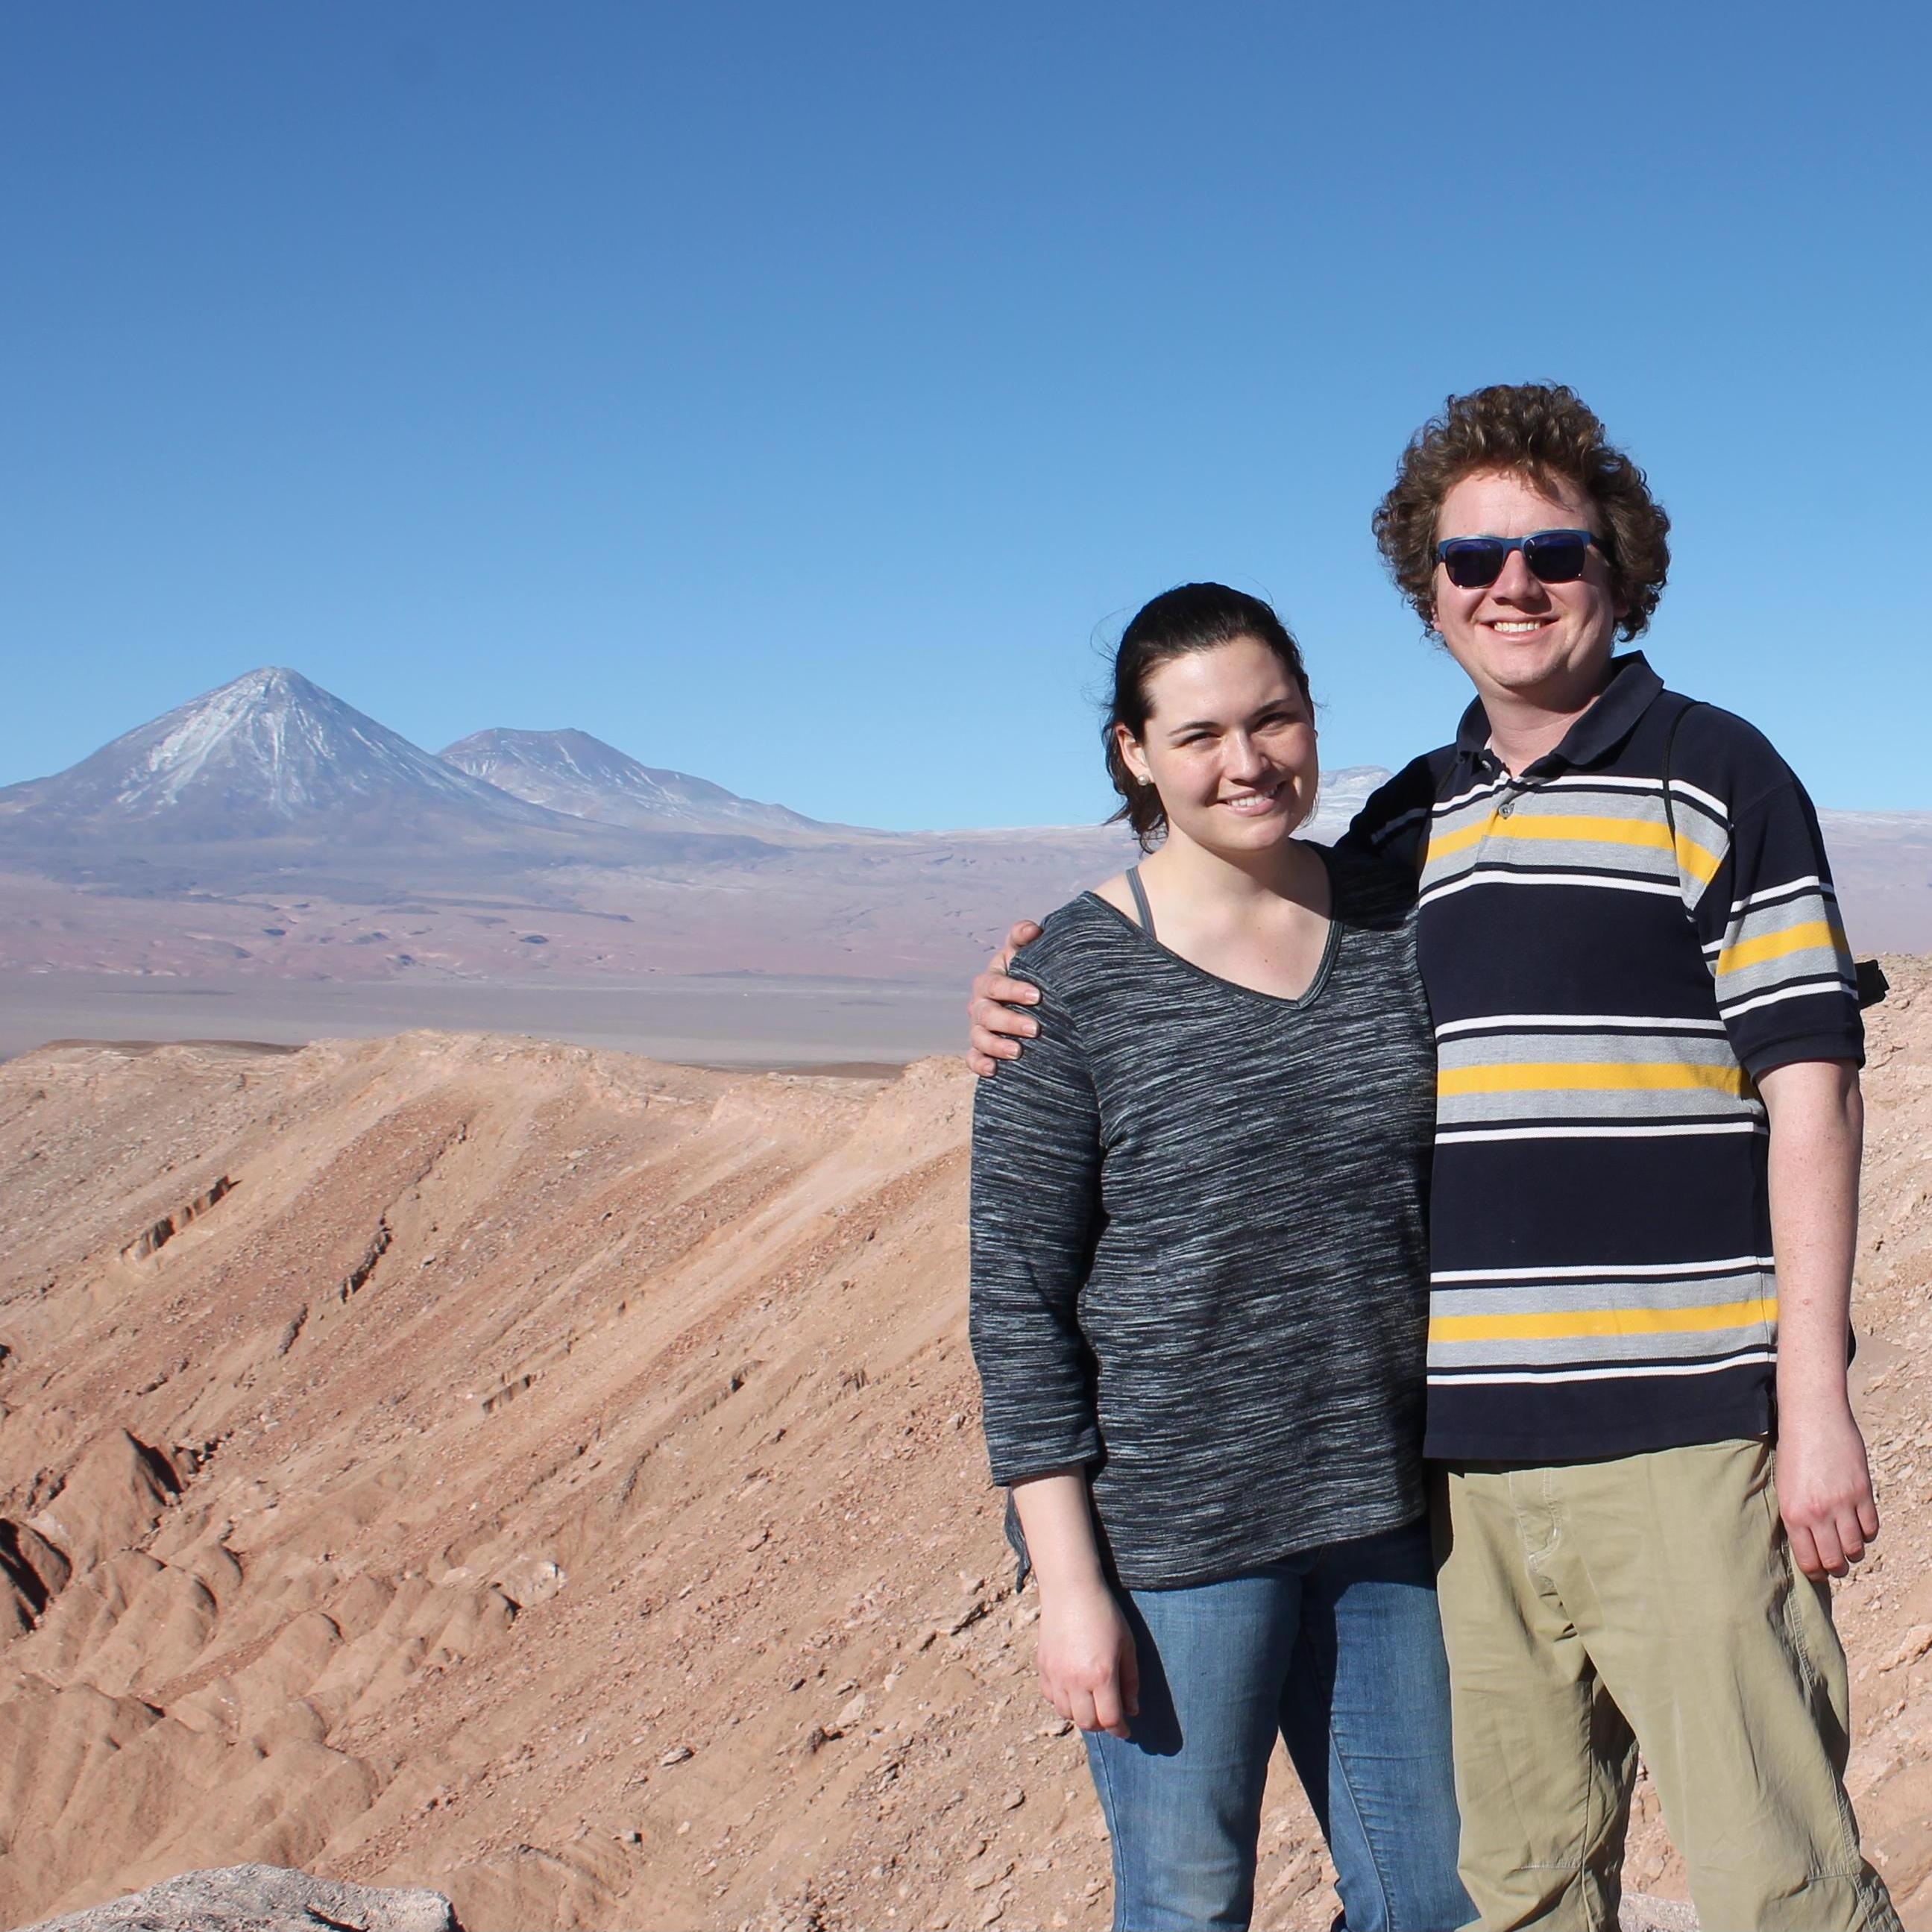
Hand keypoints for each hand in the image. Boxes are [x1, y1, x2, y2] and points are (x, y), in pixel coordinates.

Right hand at [965, 919, 1043, 1076]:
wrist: (1033, 1002)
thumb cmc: (1030, 974)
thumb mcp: (1027, 954)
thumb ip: (1025, 937)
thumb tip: (1032, 929)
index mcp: (991, 980)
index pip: (995, 984)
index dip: (1013, 989)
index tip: (1037, 995)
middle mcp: (980, 1004)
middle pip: (987, 1013)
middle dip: (1009, 1021)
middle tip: (1035, 1029)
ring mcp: (978, 1028)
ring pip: (978, 1037)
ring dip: (995, 1045)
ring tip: (1018, 1052)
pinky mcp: (980, 1049)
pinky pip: (972, 1058)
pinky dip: (979, 1064)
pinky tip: (994, 1070)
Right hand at [1035, 1576, 1139, 1738]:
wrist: (1070, 1589)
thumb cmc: (1105, 1614)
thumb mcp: (1127, 1646)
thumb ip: (1131, 1681)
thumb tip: (1133, 1710)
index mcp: (1102, 1676)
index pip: (1110, 1719)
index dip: (1120, 1729)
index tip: (1126, 1730)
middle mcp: (1076, 1680)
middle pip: (1087, 1722)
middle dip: (1101, 1725)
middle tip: (1109, 1718)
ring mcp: (1056, 1674)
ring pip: (1066, 1713)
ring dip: (1081, 1715)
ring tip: (1091, 1704)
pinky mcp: (1042, 1667)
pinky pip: (1051, 1697)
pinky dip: (1063, 1701)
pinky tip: (1072, 1690)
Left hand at [1778, 1404, 1879, 1579]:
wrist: (1812, 1418)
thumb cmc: (1792, 1451)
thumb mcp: (1784, 1486)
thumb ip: (1796, 1517)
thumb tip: (1809, 1545)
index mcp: (1793, 1513)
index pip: (1809, 1560)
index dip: (1816, 1572)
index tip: (1818, 1572)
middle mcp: (1818, 1513)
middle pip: (1835, 1561)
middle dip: (1836, 1568)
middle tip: (1836, 1563)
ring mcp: (1843, 1504)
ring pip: (1856, 1549)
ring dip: (1854, 1552)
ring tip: (1847, 1546)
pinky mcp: (1862, 1493)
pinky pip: (1871, 1528)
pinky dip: (1868, 1533)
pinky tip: (1859, 1526)